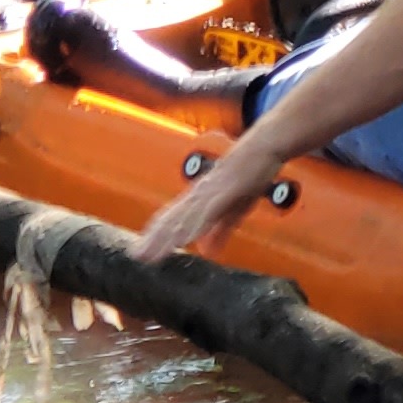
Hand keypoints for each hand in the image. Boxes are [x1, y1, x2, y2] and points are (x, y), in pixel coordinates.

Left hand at [133, 139, 283, 262]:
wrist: (265, 146)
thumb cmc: (250, 174)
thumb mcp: (236, 209)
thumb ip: (220, 231)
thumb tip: (207, 252)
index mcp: (199, 198)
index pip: (171, 220)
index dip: (156, 235)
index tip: (141, 252)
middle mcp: (199, 194)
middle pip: (171, 220)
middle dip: (154, 239)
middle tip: (137, 256)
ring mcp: (210, 191)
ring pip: (184, 218)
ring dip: (167, 237)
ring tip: (153, 253)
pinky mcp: (225, 190)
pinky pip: (207, 211)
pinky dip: (194, 226)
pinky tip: (184, 239)